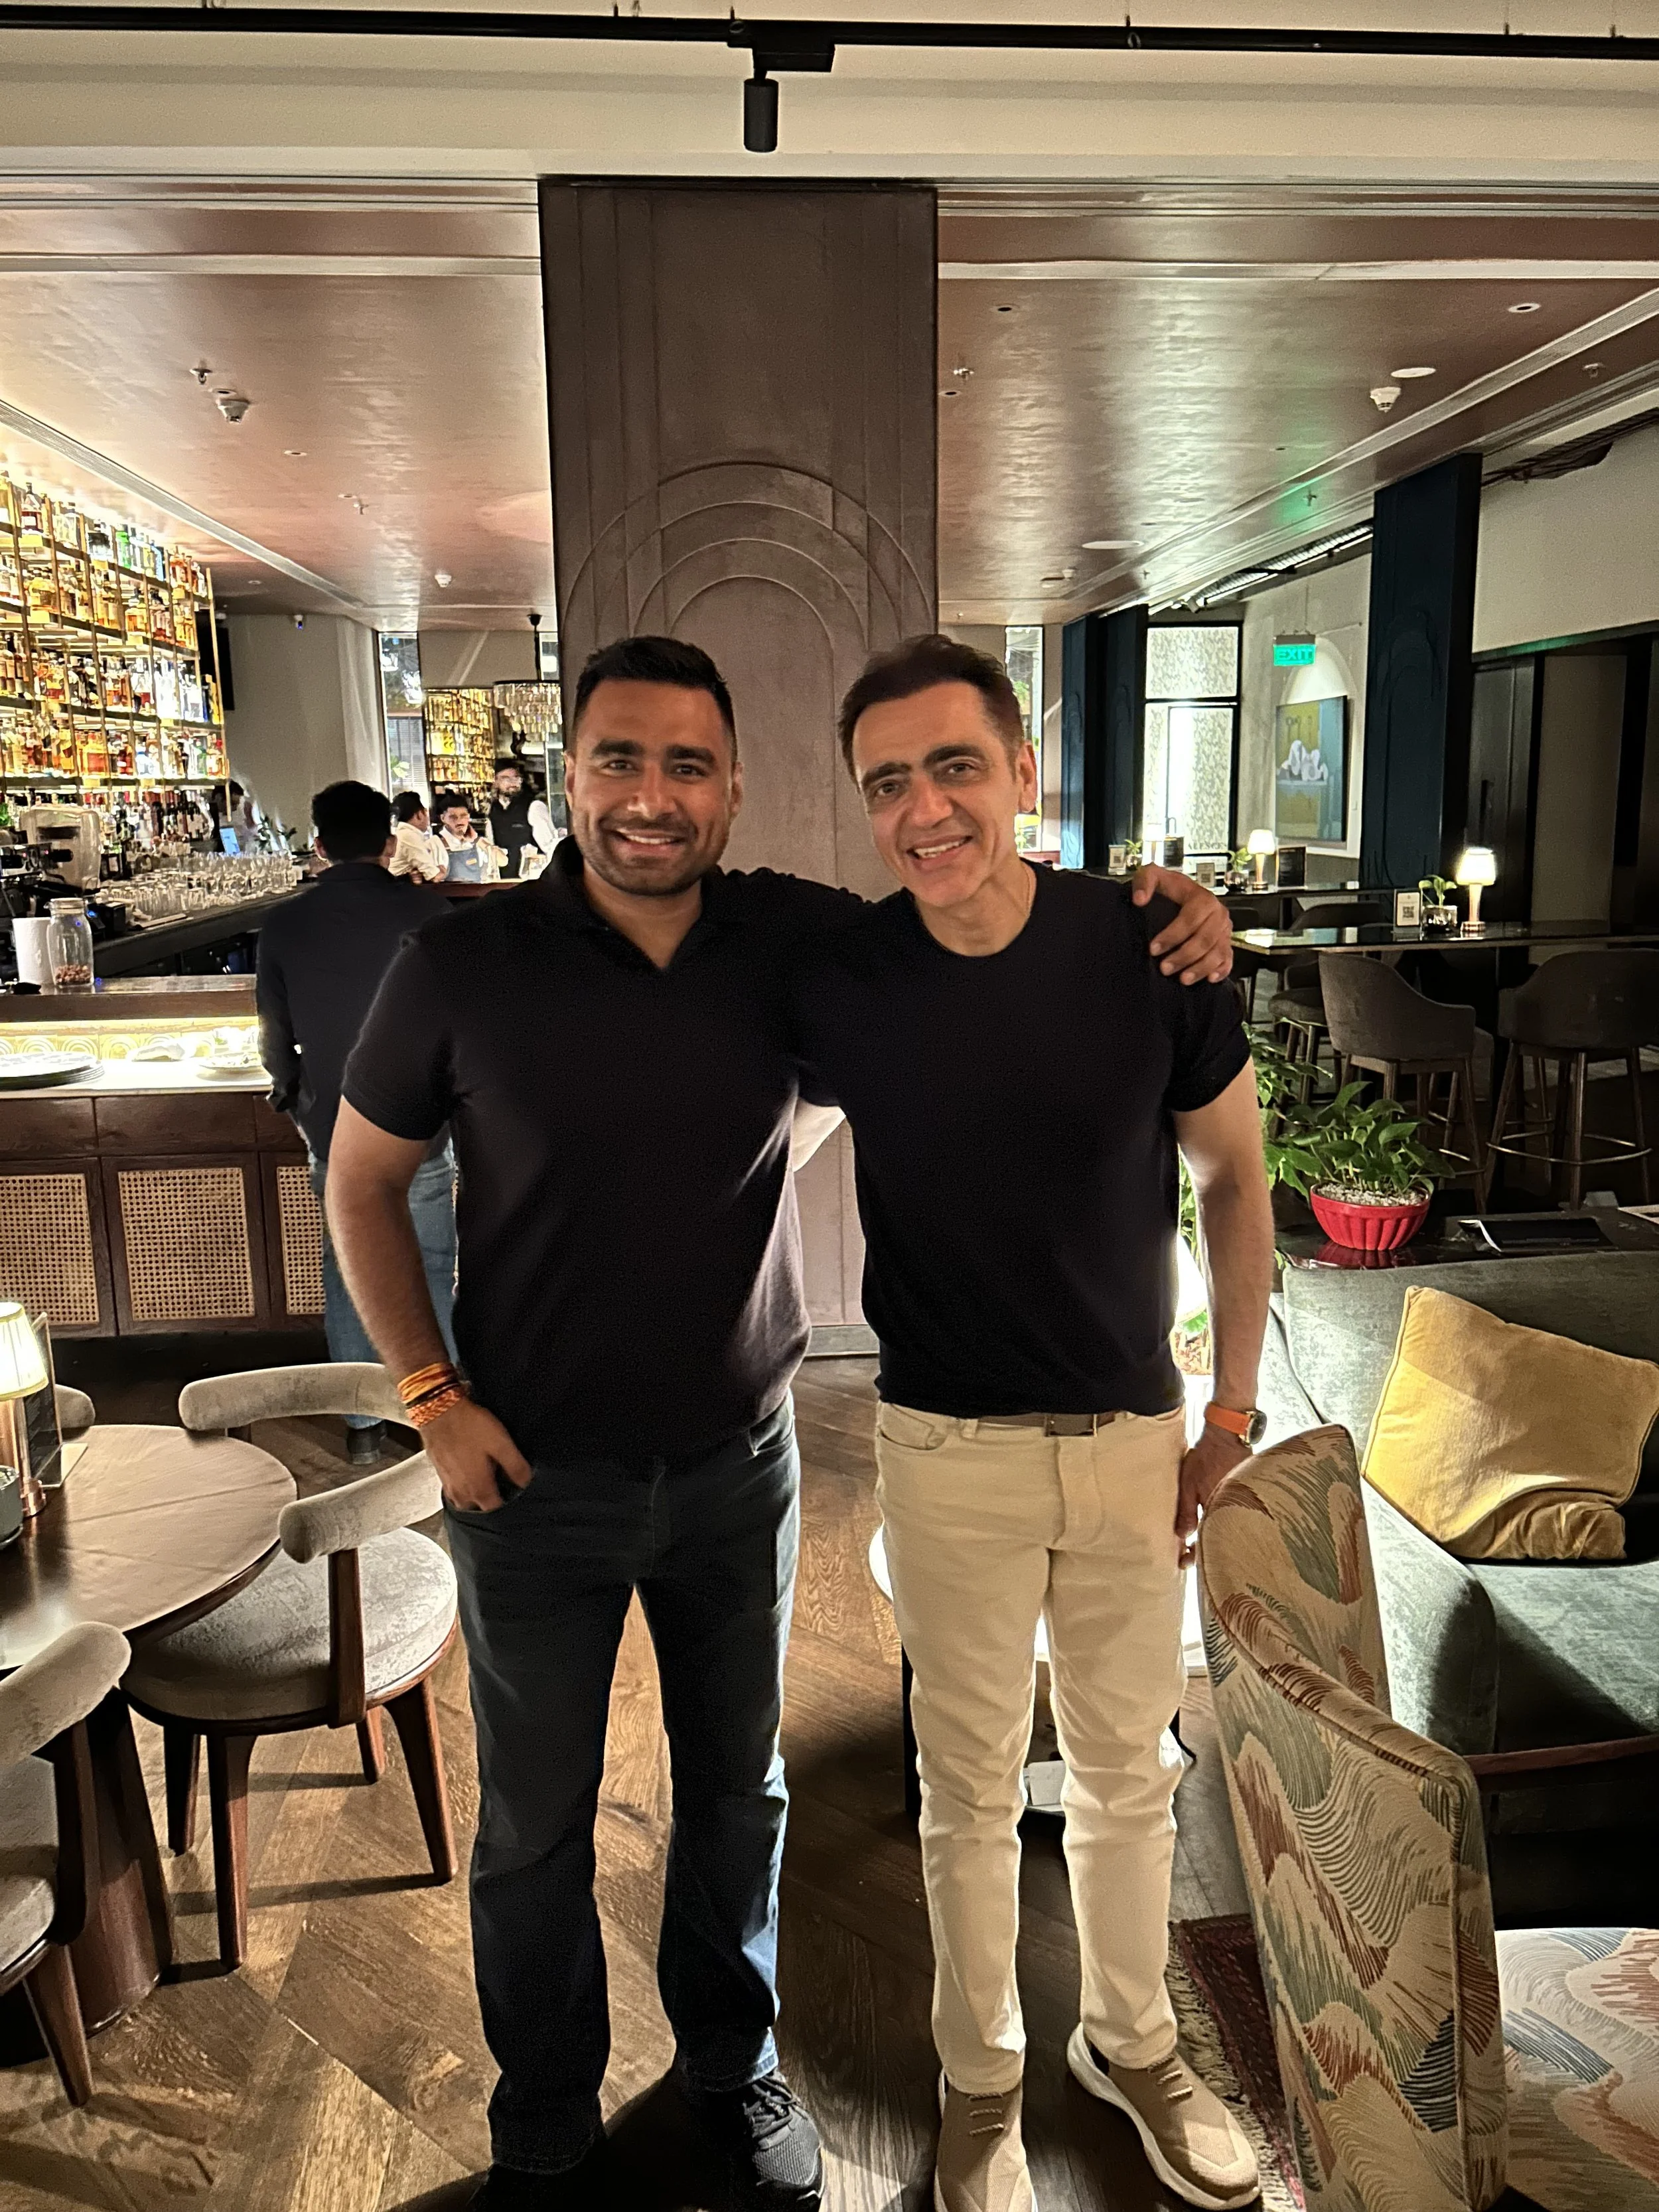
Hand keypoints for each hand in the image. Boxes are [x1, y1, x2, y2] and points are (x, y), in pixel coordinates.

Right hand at [424, 1396, 532, 1512]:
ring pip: (465, 1498)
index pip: (496, 1508)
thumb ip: (516, 1466)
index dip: (507, 1500)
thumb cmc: (469, 1426)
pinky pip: (454, 1487)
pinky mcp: (440, 1473)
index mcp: (478, 1489)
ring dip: (475, 1491)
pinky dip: (463, 1482)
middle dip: (490, 1497)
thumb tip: (526, 1482)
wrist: (438, 1411)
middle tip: (499, 1478)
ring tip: (484, 1472)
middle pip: (479, 1507)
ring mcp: (447, 1484)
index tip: (513, 1486)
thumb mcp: (501, 1443)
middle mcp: (461, 1492)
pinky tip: (469, 1466)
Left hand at [1132, 865, 1233, 984]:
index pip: (1190, 919)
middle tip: (1165, 968)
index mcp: (1202, 897)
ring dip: (1200, 968)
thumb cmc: (1169, 888)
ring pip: (1217, 952)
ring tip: (1182, 979)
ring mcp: (1224, 930)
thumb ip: (1144, 881)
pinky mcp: (1227, 942)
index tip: (1154, 948)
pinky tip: (1210, 979)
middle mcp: (1217, 913)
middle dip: (1184, 956)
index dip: (1172, 936)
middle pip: (1204, 939)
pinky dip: (1221, 970)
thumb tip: (1139, 899)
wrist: (1182, 893)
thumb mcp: (1154, 875)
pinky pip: (1228, 958)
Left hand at [1175, 1422, 1250, 1565]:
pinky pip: (1234, 1515)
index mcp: (1218, 1511)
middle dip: (1206, 1550)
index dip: (1194, 1555)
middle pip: (1219, 1538)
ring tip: (1204, 1546)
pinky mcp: (1246, 1495)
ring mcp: (1241, 1502)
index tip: (1182, 1563)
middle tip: (1191, 1558)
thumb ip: (1186, 1510)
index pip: (1206, 1542)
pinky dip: (1225, 1521)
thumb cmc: (1206, 1457)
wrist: (1228, 1435)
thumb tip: (1182, 1536)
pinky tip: (1217, 1523)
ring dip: (1216, 1536)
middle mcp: (1233, 1510)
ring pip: (1227, 1527)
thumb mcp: (1189, 1483)